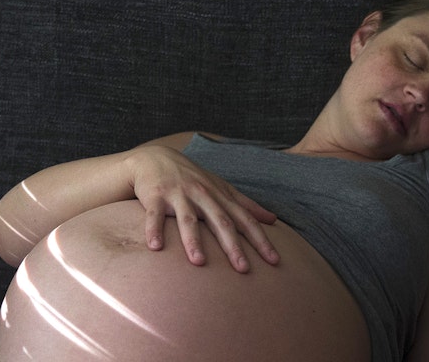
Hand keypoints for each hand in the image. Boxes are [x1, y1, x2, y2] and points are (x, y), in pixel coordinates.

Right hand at [125, 144, 279, 271]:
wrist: (156, 158)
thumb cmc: (194, 178)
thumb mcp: (222, 188)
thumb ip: (246, 205)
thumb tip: (273, 219)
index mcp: (221, 196)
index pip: (245, 219)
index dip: (261, 239)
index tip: (274, 260)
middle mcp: (203, 195)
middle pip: (221, 222)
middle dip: (233, 246)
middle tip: (244, 269)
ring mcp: (179, 195)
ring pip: (188, 220)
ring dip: (194, 241)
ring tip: (199, 263)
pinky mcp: (155, 196)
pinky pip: (154, 216)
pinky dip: (154, 230)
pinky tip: (155, 247)